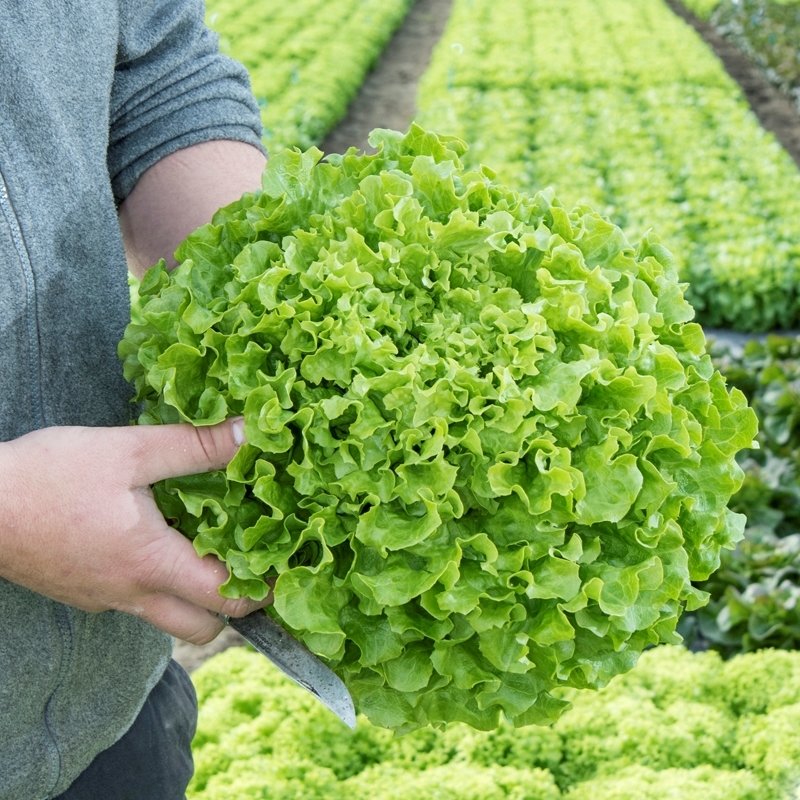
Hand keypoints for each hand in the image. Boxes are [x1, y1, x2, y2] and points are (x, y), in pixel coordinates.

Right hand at [0, 419, 269, 643]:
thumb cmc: (48, 478)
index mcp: (152, 564)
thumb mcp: (128, 452)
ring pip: (169, 619)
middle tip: (254, 566)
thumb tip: (249, 433)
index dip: (266, 590)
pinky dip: (163, 585)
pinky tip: (161, 542)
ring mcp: (105, 599)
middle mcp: (132, 595)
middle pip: (202, 628)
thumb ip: (192, 446)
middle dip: (236, 608)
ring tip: (213, 549)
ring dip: (198, 597)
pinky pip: (138, 602)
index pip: (228, 600)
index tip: (287, 570)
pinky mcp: (83, 592)